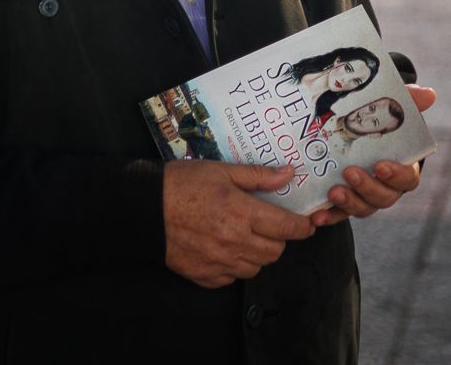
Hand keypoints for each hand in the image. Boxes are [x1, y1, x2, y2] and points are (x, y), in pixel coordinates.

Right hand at [163, 161, 315, 288]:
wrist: (144, 208)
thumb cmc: (182, 183)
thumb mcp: (222, 170)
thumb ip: (258, 176)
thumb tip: (288, 174)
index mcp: (242, 213)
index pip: (286, 228)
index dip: (302, 227)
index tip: (306, 224)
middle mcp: (234, 242)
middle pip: (274, 252)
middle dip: (279, 239)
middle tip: (270, 226)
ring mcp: (219, 262)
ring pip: (255, 268)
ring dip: (257, 254)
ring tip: (246, 237)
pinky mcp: (204, 275)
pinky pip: (231, 279)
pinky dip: (234, 267)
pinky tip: (226, 249)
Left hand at [310, 83, 435, 227]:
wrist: (347, 129)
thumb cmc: (376, 120)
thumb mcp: (389, 108)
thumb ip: (408, 101)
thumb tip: (429, 94)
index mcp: (401, 166)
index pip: (407, 178)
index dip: (396, 175)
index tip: (380, 165)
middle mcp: (385, 187)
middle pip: (384, 197)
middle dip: (367, 187)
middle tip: (349, 173)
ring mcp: (364, 198)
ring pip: (363, 208)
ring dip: (349, 203)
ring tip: (333, 192)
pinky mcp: (343, 205)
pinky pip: (338, 215)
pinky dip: (329, 217)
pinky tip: (316, 217)